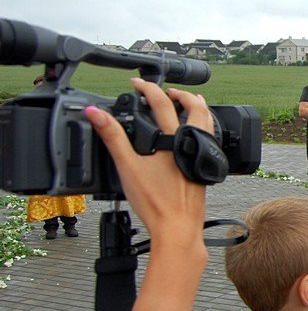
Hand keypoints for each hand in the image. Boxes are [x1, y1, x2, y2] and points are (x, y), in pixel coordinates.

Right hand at [84, 78, 208, 249]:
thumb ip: (112, 137)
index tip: (137, 83)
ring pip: (208, 123)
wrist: (178, 227)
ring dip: (198, 108)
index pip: (162, 103)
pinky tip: (195, 136)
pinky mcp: (204, 168)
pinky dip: (203, 127)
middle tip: (167, 90)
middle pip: (196, 107)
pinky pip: (209, 139)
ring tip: (190, 102)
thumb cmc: (156, 202)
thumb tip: (95, 113)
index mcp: (175, 139)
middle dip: (182, 94)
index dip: (148, 88)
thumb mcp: (127, 167)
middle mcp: (193, 144)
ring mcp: (202, 156)